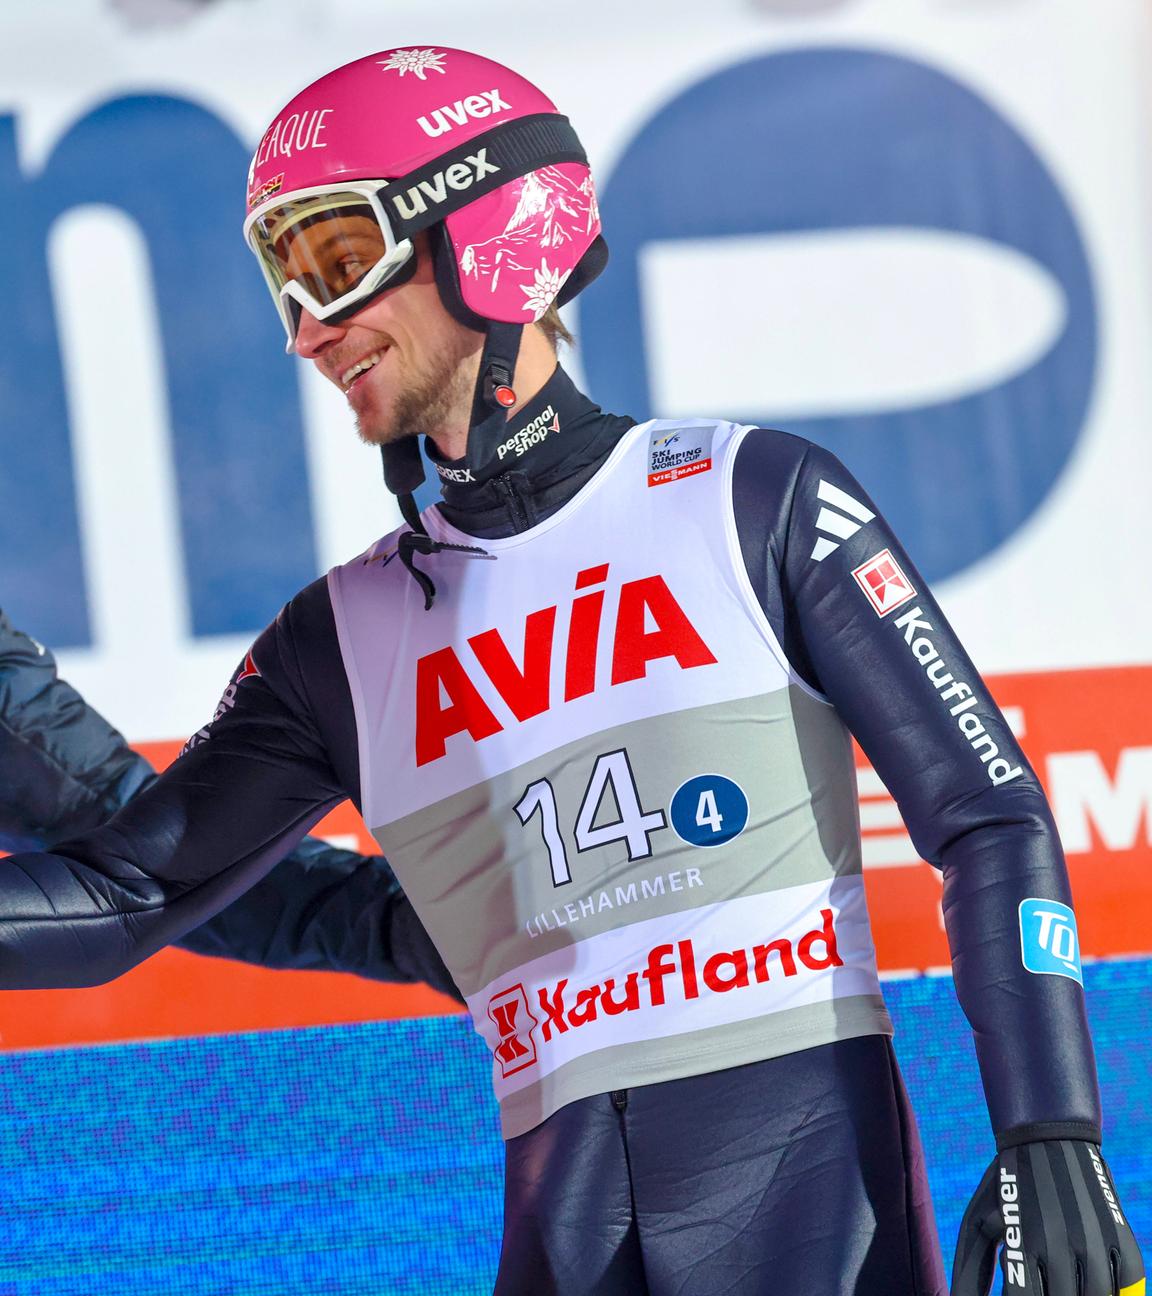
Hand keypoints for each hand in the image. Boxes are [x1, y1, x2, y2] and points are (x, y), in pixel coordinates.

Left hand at [952, 1140, 1143, 1294]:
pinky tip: (1091, 1285)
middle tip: (1044, 1286)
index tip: (1019, 1293)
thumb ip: (970, 1267)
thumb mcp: (979, 1219)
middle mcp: (1061, 1246)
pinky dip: (1114, 1294)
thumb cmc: (1008, 1184)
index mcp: (1023, 1243)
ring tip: (1066, 1284)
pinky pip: (1127, 1288)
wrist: (1049, 1136)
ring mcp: (1095, 1244)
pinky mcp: (1122, 1239)